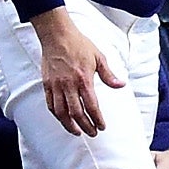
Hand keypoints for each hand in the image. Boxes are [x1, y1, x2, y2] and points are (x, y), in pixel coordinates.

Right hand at [32, 5, 123, 137]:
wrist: (57, 35)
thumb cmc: (79, 44)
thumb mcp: (99, 57)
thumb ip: (109, 74)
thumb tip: (121, 85)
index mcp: (84, 79)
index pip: (91, 106)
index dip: (97, 119)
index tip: (102, 127)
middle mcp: (69, 85)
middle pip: (76, 113)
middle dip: (86, 126)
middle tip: (93, 133)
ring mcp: (56, 85)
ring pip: (61, 113)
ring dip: (69, 125)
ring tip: (77, 132)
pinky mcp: (47, 84)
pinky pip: (50, 105)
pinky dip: (57, 115)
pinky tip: (63, 119)